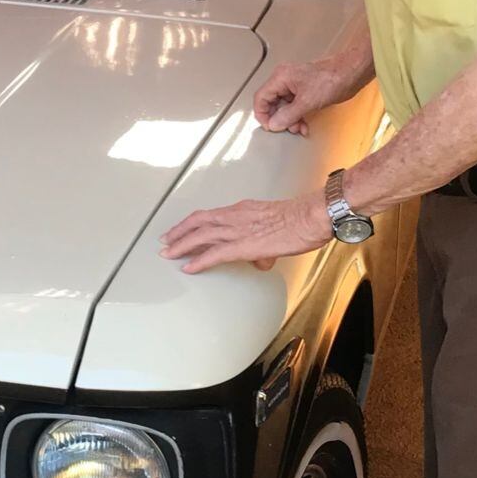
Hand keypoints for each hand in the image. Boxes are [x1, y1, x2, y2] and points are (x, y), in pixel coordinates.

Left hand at [160, 191, 331, 273]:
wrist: (310, 216)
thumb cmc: (300, 219)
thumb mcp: (274, 225)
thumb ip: (262, 242)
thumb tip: (260, 259)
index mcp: (241, 210)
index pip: (209, 215)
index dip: (191, 223)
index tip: (180, 230)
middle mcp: (234, 217)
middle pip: (198, 222)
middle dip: (179, 232)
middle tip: (166, 241)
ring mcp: (237, 230)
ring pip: (200, 236)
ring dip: (181, 246)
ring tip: (169, 254)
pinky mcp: (243, 245)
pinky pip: (214, 254)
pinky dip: (199, 261)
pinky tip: (189, 267)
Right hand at [253, 59, 345, 136]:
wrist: (352, 72)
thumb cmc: (334, 78)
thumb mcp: (307, 101)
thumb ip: (288, 115)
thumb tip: (274, 124)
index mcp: (281, 77)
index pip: (261, 98)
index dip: (262, 115)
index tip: (269, 126)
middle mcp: (285, 79)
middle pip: (271, 103)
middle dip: (279, 119)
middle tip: (286, 128)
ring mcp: (294, 84)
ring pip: (283, 106)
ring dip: (289, 120)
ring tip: (297, 127)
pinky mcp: (304, 90)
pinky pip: (293, 105)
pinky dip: (297, 116)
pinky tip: (303, 123)